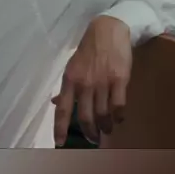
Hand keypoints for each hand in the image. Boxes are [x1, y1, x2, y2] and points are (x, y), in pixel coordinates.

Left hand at [52, 16, 132, 146]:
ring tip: (107, 129)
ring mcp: (102, 82)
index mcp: (70, 79)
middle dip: (89, 132)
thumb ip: (66, 86)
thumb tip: (55, 102)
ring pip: (103, 114)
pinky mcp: (120, 79)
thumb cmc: (89, 48)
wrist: (109, 29)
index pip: (62, 109)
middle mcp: (84, 83)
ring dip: (105, 126)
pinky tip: (119, 118)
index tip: (60, 144)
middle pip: (85, 117)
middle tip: (93, 138)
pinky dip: (119, 116)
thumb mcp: (72, 65)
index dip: (60, 128)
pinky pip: (118, 105)